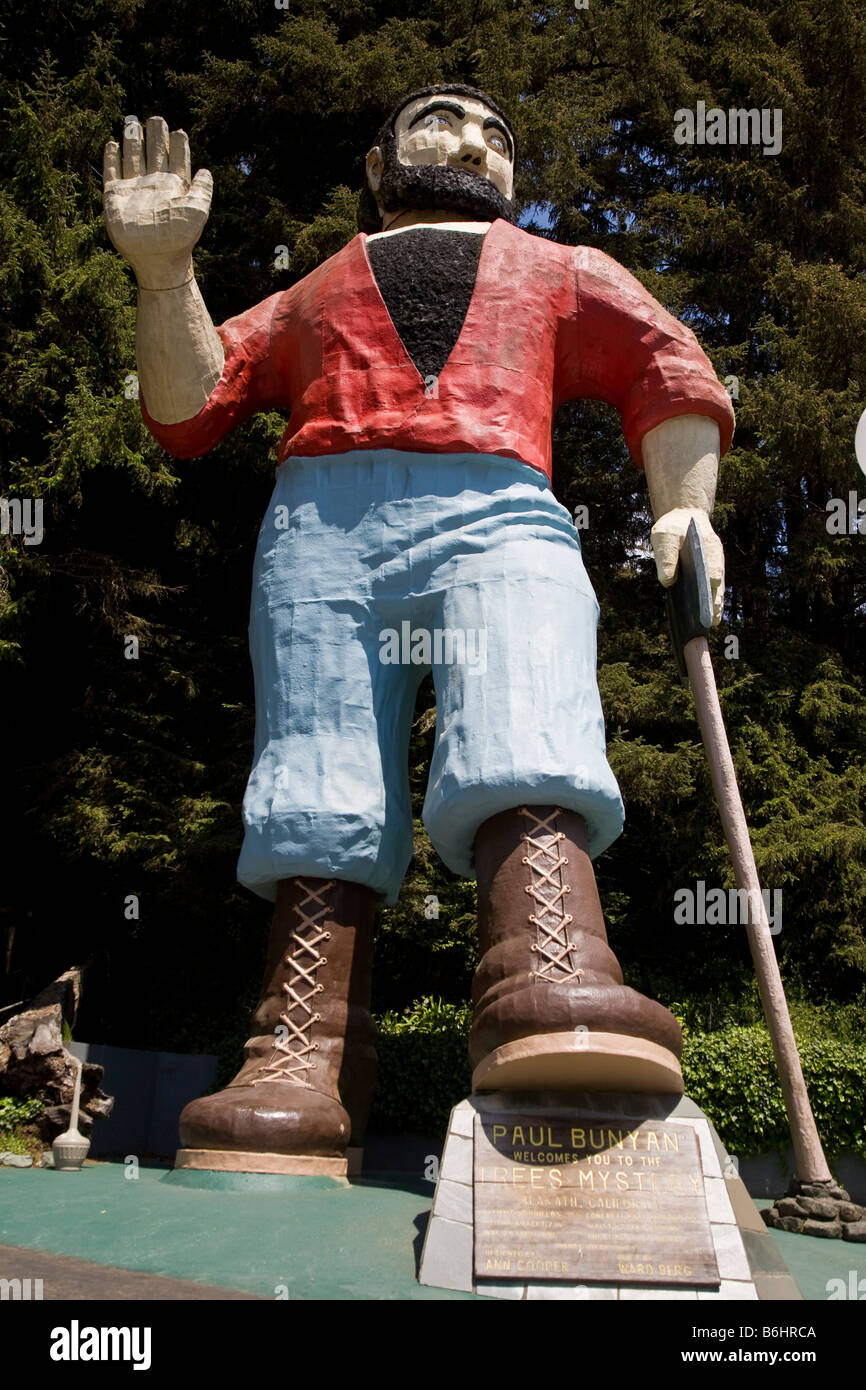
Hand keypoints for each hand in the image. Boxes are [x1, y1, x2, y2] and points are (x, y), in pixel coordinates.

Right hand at [103, 116, 211, 289]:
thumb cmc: (180, 238)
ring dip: (132, 139)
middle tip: (156, 118)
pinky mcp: (116, 196)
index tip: (178, 131)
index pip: (176, 159)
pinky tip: (112, 143)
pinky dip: (111, 157)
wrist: (157, 259)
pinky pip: (112, 172)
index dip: (177, 145)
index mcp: (174, 186)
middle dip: (155, 135)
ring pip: (133, 157)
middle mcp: (154, 184)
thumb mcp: (198, 210)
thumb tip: (205, 170)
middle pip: (154, 152)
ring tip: (132, 120)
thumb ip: (203, 189)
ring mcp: (134, 189)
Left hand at [650, 506, 724, 624]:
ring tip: (710, 625)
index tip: (711, 596)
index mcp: (708, 547)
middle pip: (717, 583)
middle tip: (712, 621)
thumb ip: (666, 556)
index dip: (713, 581)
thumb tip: (668, 581)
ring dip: (715, 606)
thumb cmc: (673, 528)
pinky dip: (707, 603)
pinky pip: (709, 590)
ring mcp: (714, 567)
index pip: (713, 567)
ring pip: (716, 589)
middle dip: (715, 601)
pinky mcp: (707, 574)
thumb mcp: (664, 536)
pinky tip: (700, 618)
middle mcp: (716, 559)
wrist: (682, 518)